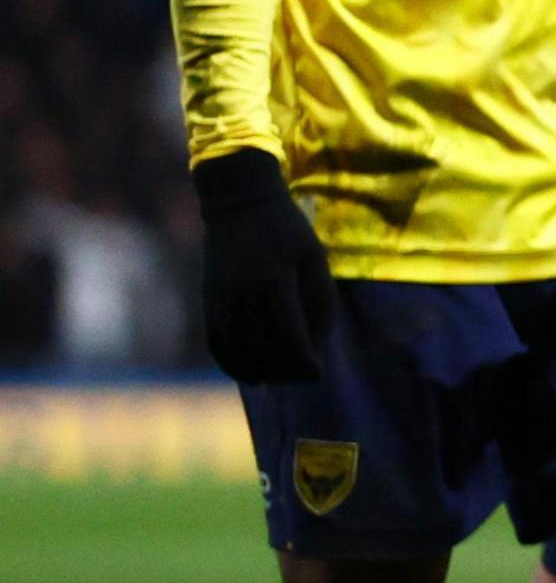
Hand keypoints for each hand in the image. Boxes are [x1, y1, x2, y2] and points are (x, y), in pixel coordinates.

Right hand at [194, 148, 332, 383]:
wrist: (238, 204)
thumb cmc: (286, 230)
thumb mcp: (313, 256)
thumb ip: (320, 298)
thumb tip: (319, 342)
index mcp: (274, 281)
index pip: (288, 336)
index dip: (304, 361)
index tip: (318, 373)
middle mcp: (243, 295)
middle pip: (262, 349)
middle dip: (285, 371)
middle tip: (304, 376)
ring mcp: (221, 299)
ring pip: (237, 351)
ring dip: (260, 372)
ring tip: (281, 378)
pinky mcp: (208, 301)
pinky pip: (216, 343)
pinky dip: (231, 364)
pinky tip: (250, 376)